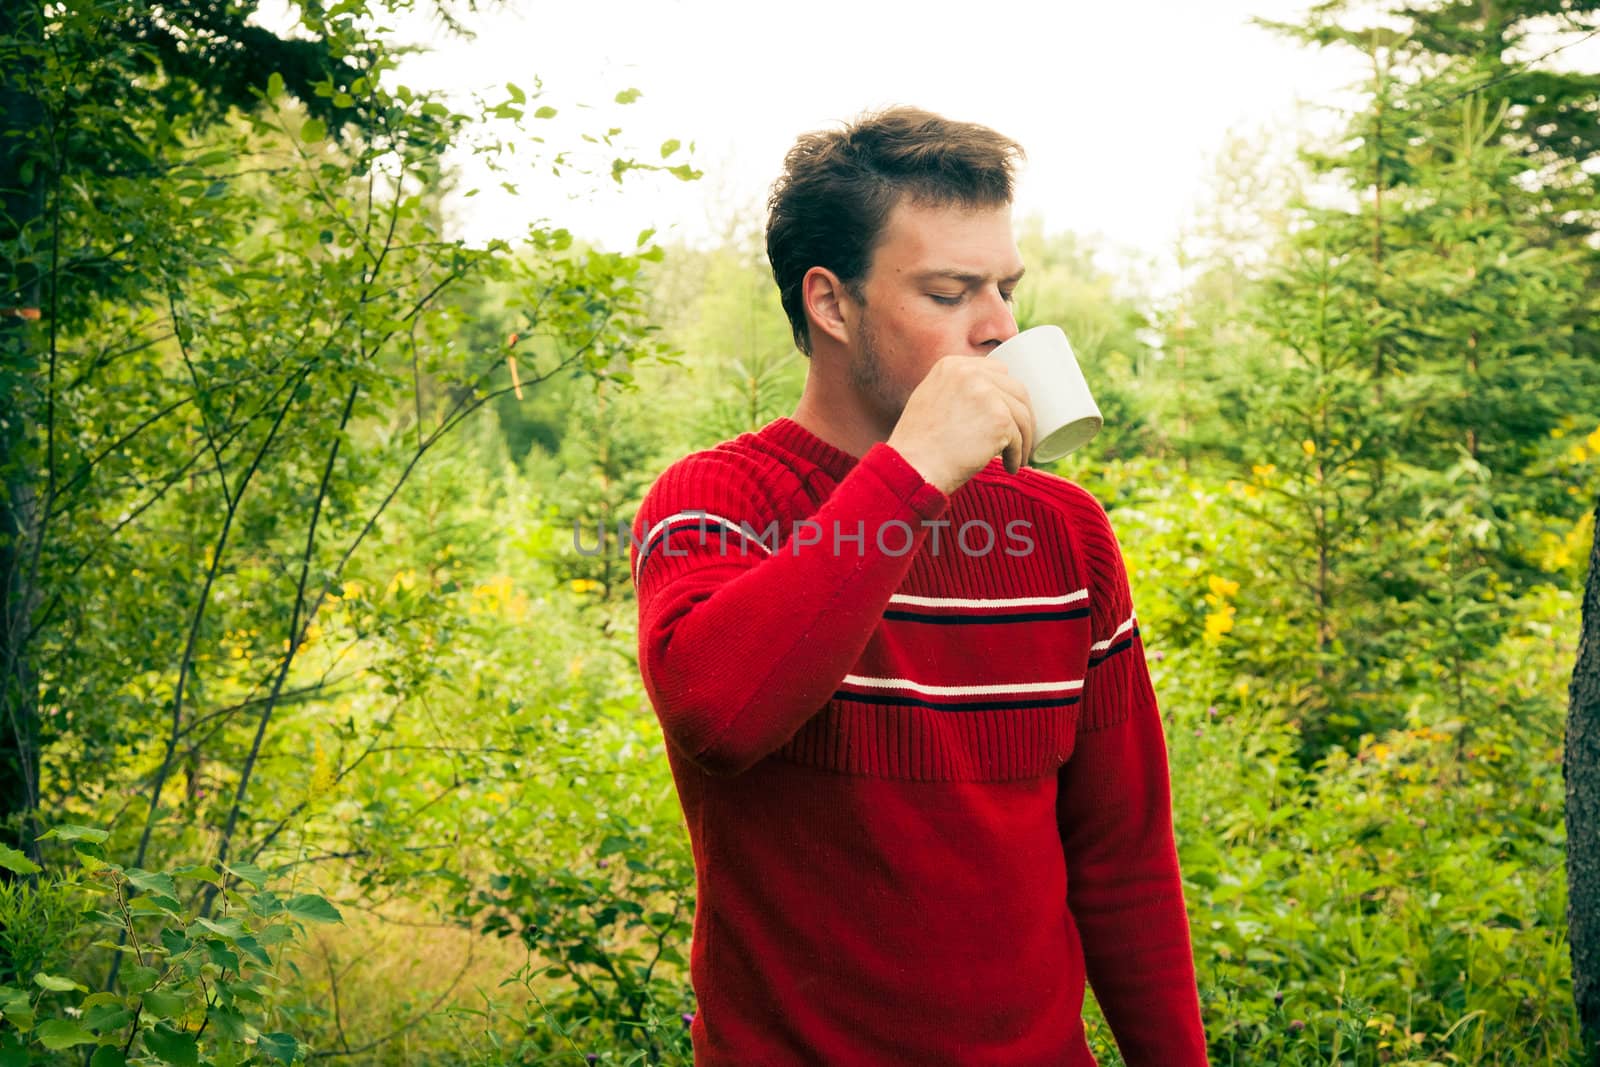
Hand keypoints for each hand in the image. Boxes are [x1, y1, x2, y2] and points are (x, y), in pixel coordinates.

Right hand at [886, 355, 1034, 494]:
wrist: (912, 466)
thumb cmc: (917, 444)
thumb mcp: (928, 400)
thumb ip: (950, 390)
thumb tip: (980, 400)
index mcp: (953, 365)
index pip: (997, 372)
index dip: (1007, 396)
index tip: (1010, 416)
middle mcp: (970, 372)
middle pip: (1016, 390)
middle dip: (1023, 416)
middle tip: (1020, 439)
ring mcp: (987, 394)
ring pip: (1022, 415)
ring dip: (1023, 439)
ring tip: (1016, 458)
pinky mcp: (999, 418)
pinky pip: (1018, 437)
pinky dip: (1017, 455)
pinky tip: (1010, 466)